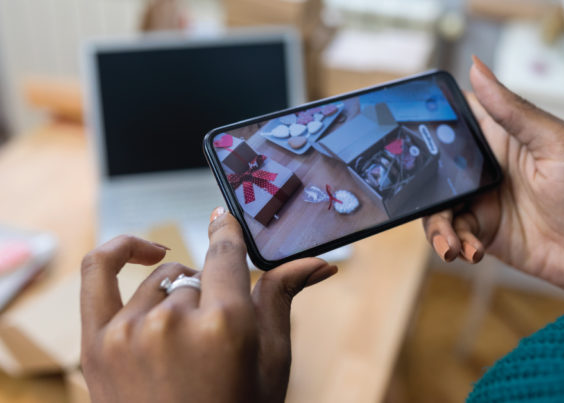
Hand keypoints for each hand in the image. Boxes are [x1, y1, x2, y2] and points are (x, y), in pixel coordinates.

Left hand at [80, 208, 336, 402]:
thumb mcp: (271, 361)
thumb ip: (283, 298)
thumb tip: (320, 264)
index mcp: (225, 324)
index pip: (226, 254)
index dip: (228, 233)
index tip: (226, 219)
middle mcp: (174, 321)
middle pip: (198, 278)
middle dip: (213, 298)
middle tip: (217, 337)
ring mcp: (130, 330)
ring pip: (162, 282)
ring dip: (178, 297)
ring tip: (186, 338)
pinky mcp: (97, 342)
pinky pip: (98, 270)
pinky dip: (121, 249)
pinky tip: (145, 251)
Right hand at [423, 56, 563, 290]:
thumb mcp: (556, 143)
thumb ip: (512, 110)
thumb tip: (477, 67)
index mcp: (498, 137)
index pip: (451, 121)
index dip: (424, 124)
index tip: (403, 135)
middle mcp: (483, 167)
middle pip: (432, 168)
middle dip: (421, 185)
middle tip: (424, 200)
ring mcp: (480, 200)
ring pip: (436, 206)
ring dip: (437, 226)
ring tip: (452, 244)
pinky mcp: (482, 231)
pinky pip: (453, 235)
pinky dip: (454, 245)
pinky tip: (470, 251)